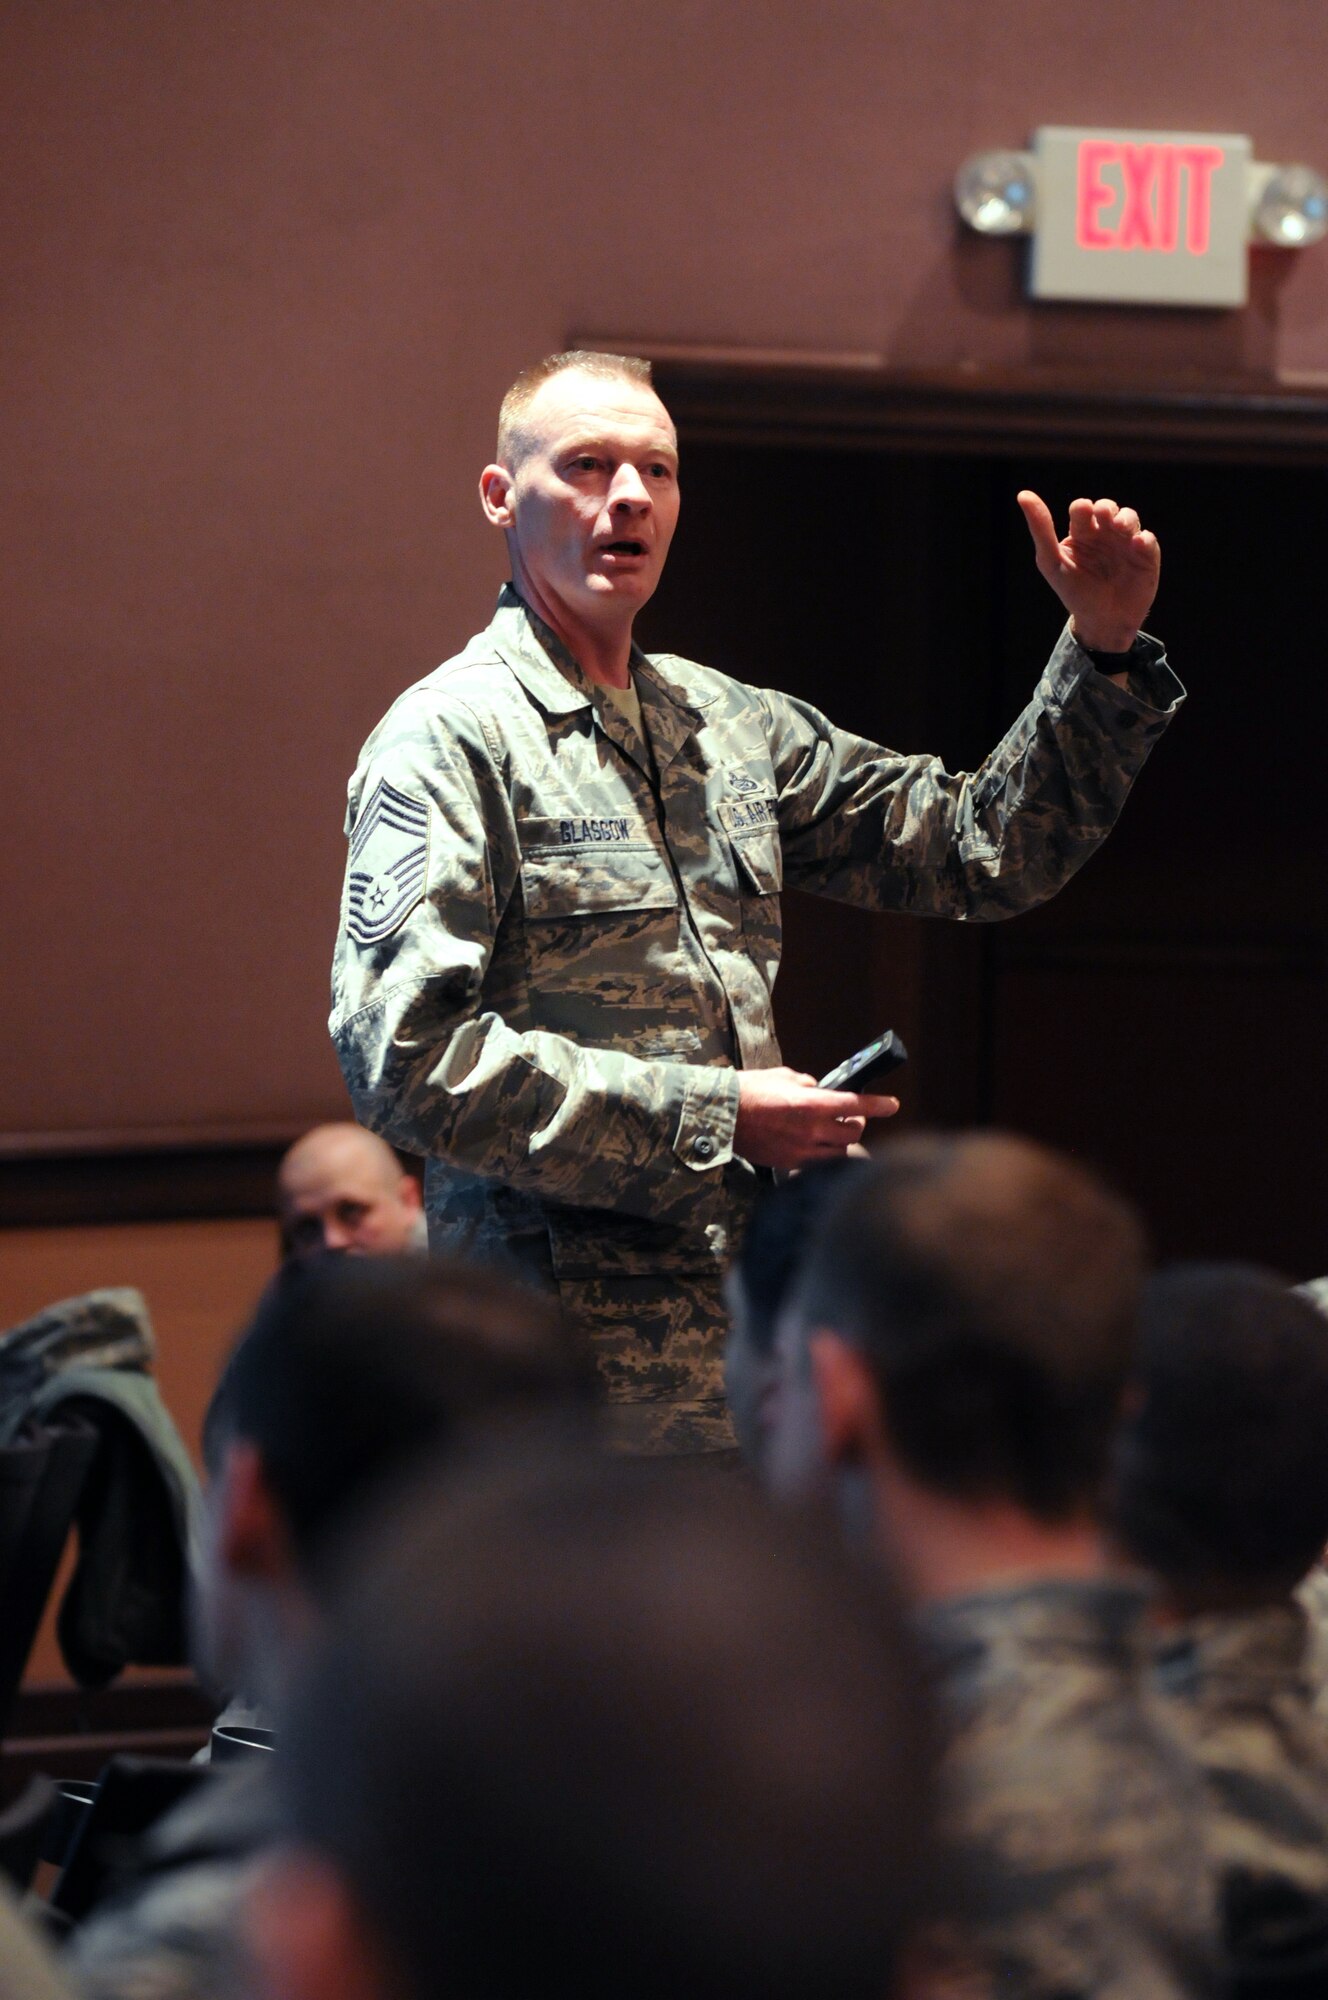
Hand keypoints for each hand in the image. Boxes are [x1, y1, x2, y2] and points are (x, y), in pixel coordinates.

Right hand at [734, 1067, 898, 1170]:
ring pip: (839, 1151)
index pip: (856, 1104)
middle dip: (857, 1122)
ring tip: (832, 1132)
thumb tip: (819, 1090)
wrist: (722, 1116)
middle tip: (849, 1116)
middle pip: (853, 1132)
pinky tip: (816, 1146)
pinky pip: (818, 1163)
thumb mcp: (783, 1076)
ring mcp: (801, 1150)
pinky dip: (823, 1155)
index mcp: (812, 1104)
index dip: (879, 1105)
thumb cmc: (750, 1091)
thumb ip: (807, 1084)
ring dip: (841, 1140)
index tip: (892, 1105)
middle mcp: (812, 1129)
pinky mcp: (789, 1163)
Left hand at [1017, 491, 1159, 653]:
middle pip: (1107, 508)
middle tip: (1104, 516)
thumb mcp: (1051, 561)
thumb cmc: (1074, 592)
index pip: (1082, 509)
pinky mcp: (1145, 556)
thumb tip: (1023, 494)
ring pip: (1129, 517)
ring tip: (1120, 528)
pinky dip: (1144, 538)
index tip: (1082, 511)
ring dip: (1126, 518)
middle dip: (1106, 508)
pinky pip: (1148, 539)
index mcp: (1081, 533)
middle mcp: (1104, 534)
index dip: (1082, 508)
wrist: (1101, 622)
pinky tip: (1137, 544)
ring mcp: (1126, 543)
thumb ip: (1041, 529)